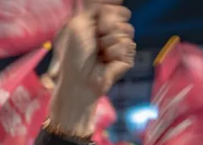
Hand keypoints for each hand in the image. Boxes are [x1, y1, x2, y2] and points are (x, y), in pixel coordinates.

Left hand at [50, 0, 134, 134]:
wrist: (80, 79)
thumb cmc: (75, 55)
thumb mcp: (80, 24)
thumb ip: (95, 7)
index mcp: (100, 24)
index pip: (115, 8)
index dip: (108, 12)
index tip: (97, 22)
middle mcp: (112, 33)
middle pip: (123, 15)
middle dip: (107, 24)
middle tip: (95, 40)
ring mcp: (120, 45)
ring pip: (127, 29)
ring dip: (108, 40)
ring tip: (99, 52)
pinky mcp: (127, 58)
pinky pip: (127, 45)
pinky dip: (113, 52)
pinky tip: (106, 60)